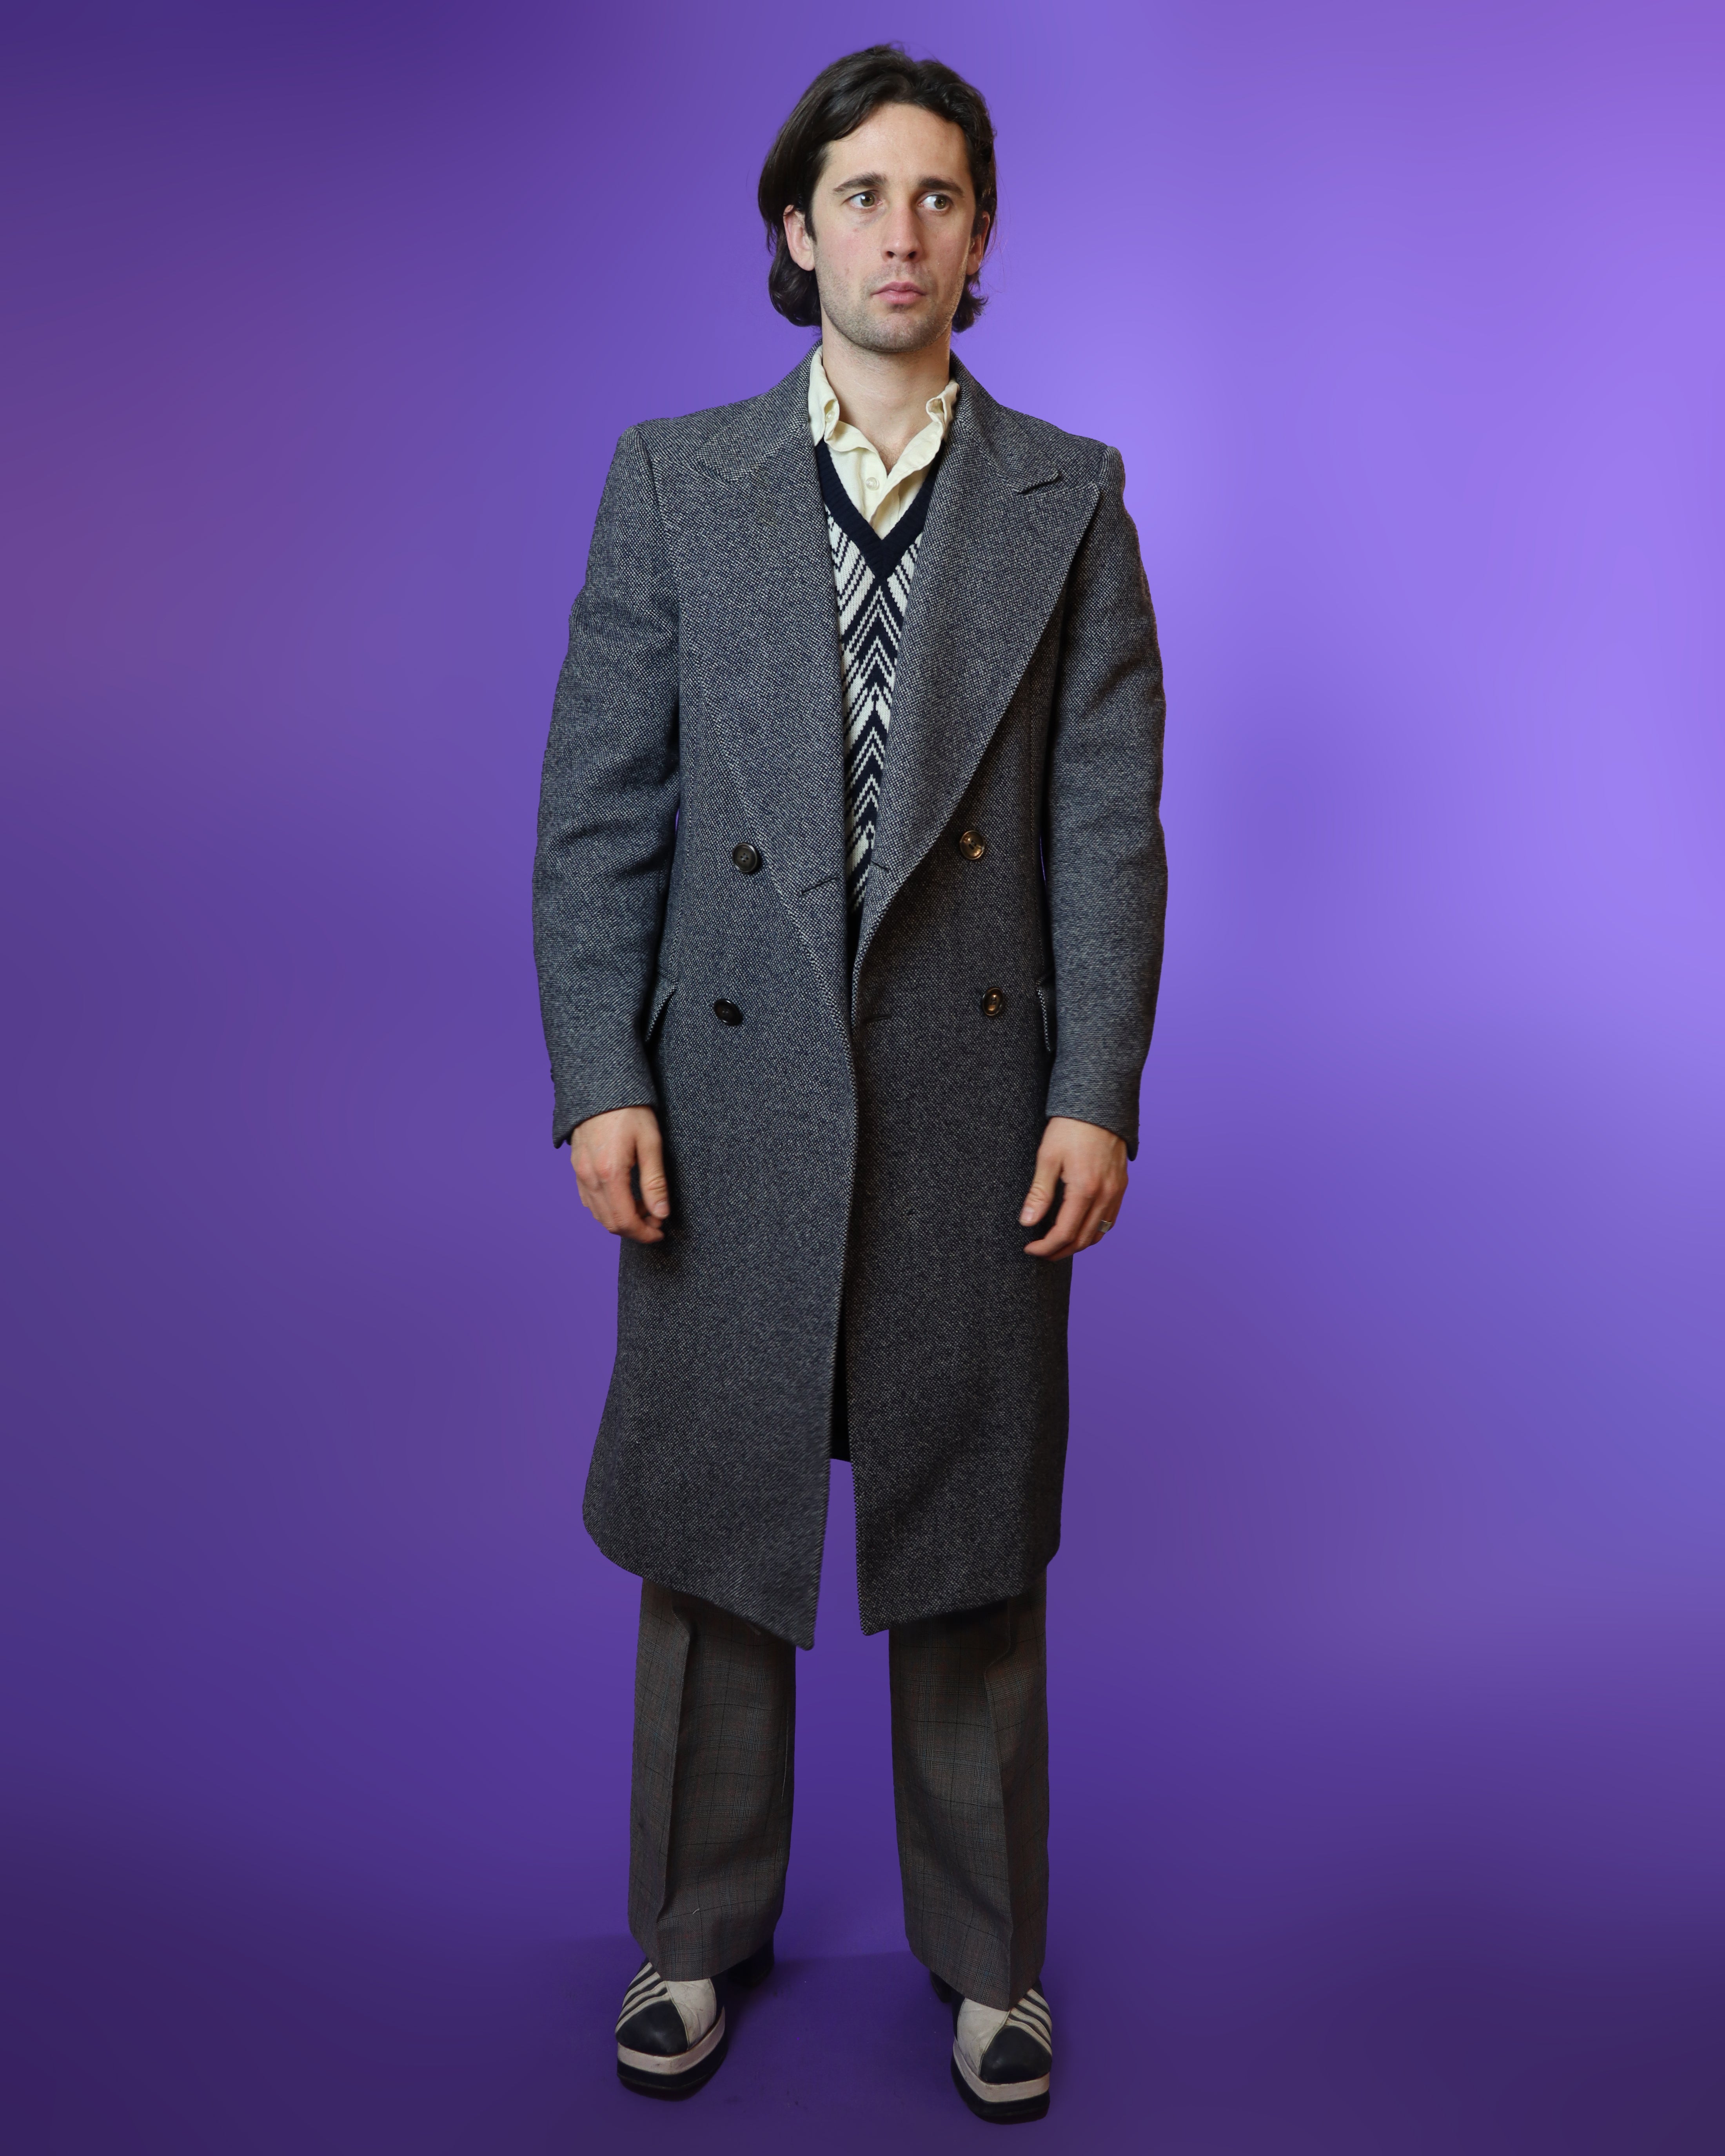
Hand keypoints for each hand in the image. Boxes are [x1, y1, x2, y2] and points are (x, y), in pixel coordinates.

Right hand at [569, 1106, 668, 1243]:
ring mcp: (579, 1173)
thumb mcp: (650, 1143)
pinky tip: (625, 1197)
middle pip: (610, 1222)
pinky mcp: (577, 1168)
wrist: (601, 1088)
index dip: (644, 1233)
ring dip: (621, 1219)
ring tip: (644, 1207)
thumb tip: (661, 1213)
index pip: (625, 1220)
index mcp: (609, 1173)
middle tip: (656, 1220)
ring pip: (598, 1214)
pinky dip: (607, 1207)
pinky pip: (588, 1200)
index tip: (660, 1231)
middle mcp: (589, 1177)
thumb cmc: (630, 1111)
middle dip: (635, 1229)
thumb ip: (655, 1182)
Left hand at [1019, 1115, 1127, 1258]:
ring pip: (1100, 1233)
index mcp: (1085, 1189)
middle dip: (1060, 1251)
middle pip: (1083, 1239)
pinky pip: (1110, 1219)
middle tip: (1040, 1251)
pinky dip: (1094, 1230)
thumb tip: (1027, 1223)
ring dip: (1078, 1244)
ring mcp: (1116, 1191)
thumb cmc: (1070, 1127)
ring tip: (1057, 1244)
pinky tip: (1079, 1227)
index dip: (1045, 1247)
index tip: (1029, 1249)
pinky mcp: (1121, 1185)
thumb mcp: (1047, 1158)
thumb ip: (1039, 1194)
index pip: (1064, 1233)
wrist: (1099, 1104)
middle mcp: (1105, 1195)